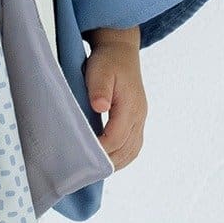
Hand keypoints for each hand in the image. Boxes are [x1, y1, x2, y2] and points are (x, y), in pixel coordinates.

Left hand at [83, 26, 145, 169]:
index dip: (100, 149)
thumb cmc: (107, 60)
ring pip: (132, 150)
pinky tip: (108, 160)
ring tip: (96, 171)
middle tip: (85, 172)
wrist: (121, 50)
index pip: (116, 137)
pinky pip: (134, 145)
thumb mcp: (99, 69)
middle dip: (108, 162)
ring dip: (116, 162)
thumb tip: (100, 107)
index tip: (83, 157)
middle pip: (126, 149)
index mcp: (130, 105)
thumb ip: (99, 89)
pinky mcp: (137, 119)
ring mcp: (140, 118)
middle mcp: (139, 115)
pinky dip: (122, 156)